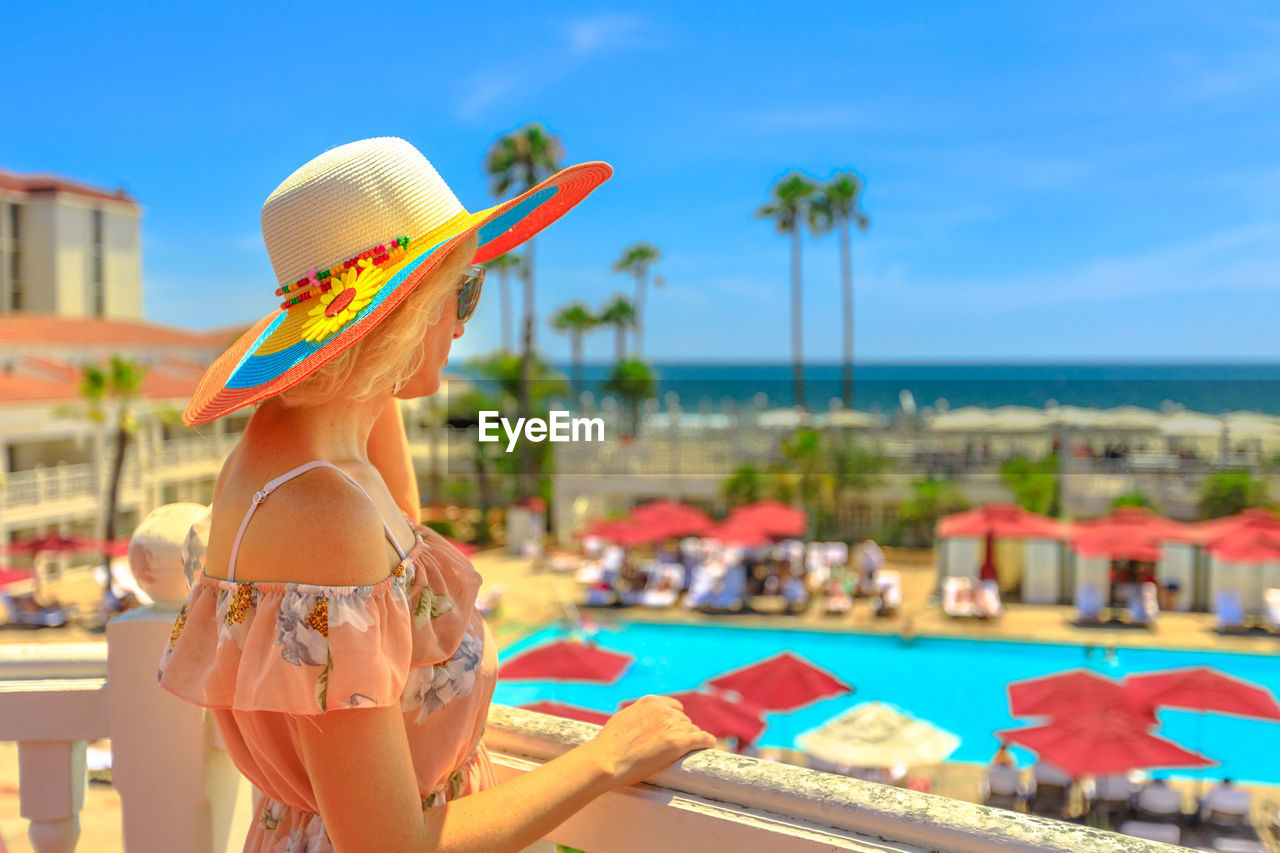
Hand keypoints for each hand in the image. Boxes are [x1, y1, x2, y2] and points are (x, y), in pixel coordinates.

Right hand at [581, 695, 716, 788]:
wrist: (606, 759)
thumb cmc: (609, 745)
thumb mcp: (624, 719)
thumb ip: (638, 716)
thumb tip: (642, 721)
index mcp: (650, 702)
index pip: (675, 707)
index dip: (675, 720)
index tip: (674, 731)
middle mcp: (664, 710)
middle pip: (684, 720)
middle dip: (681, 732)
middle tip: (674, 748)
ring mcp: (672, 725)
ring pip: (693, 730)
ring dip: (691, 739)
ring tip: (687, 752)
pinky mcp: (679, 742)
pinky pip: (702, 738)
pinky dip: (707, 742)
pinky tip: (710, 746)